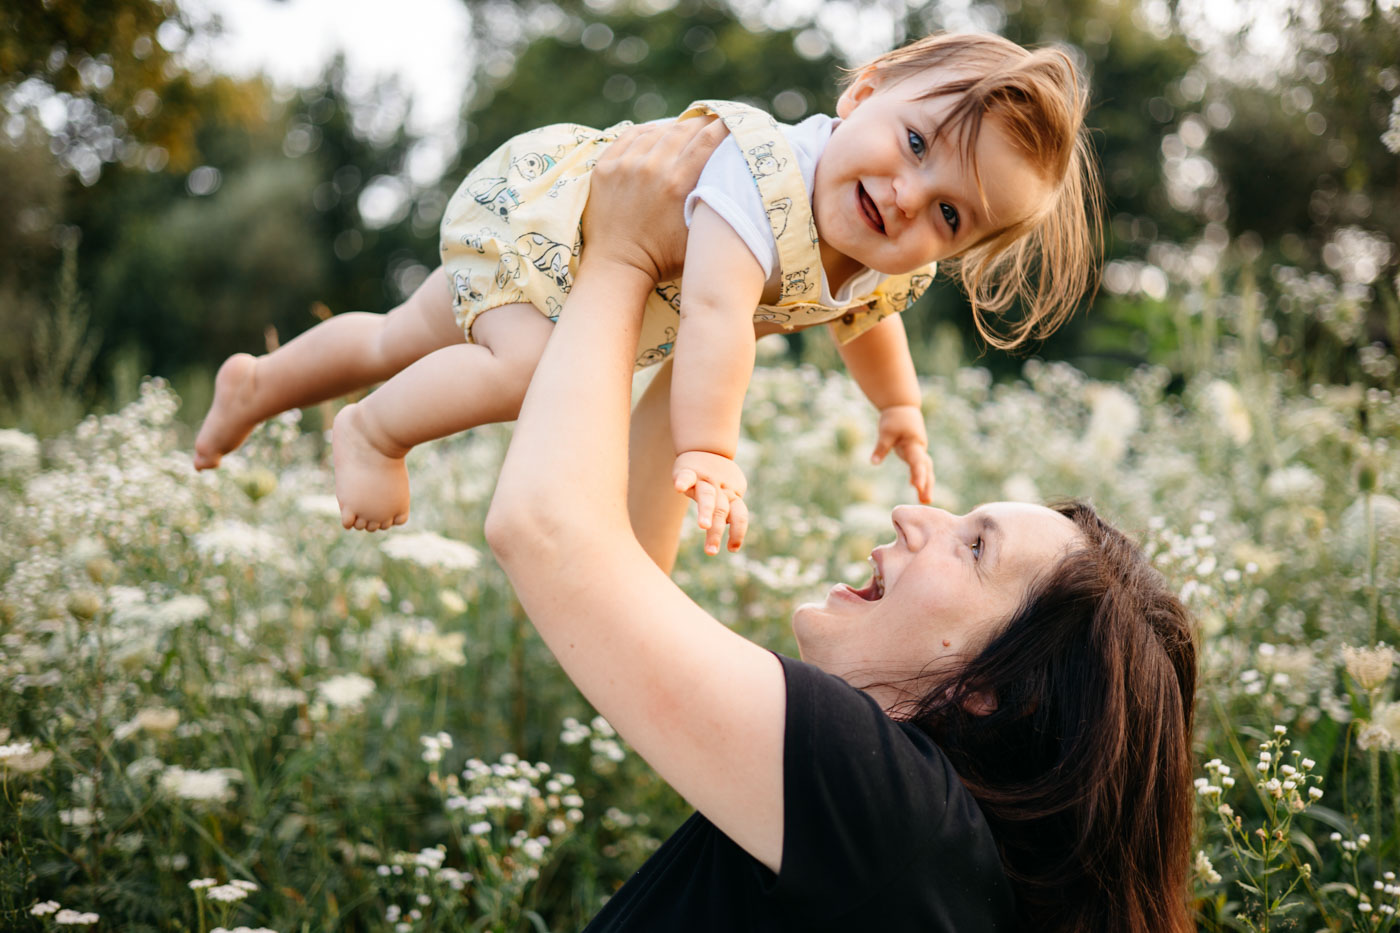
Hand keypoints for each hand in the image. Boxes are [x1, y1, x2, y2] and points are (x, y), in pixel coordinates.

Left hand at [581, 116, 728, 283]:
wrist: (616, 268)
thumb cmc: (662, 260)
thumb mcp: (697, 237)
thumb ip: (714, 209)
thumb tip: (735, 184)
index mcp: (677, 184)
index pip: (706, 142)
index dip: (722, 127)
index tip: (732, 121)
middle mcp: (651, 168)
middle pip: (682, 131)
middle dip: (700, 123)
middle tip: (712, 121)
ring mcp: (624, 166)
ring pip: (656, 132)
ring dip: (674, 128)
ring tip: (685, 128)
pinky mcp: (605, 168)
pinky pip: (629, 136)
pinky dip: (646, 131)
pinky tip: (656, 132)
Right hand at [672, 450, 748, 554]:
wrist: (708, 447)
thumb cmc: (718, 480)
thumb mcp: (728, 494)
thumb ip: (730, 514)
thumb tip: (735, 542)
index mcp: (731, 496)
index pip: (739, 515)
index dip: (738, 531)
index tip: (732, 549)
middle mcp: (719, 489)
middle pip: (721, 511)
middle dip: (716, 531)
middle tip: (711, 552)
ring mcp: (704, 480)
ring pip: (707, 496)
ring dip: (705, 511)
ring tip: (703, 526)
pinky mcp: (688, 471)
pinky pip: (686, 476)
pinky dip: (683, 481)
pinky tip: (678, 488)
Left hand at [871, 405, 933, 503]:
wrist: (903, 407)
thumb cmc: (894, 418)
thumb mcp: (886, 431)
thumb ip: (881, 448)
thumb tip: (873, 463)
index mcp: (914, 444)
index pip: (917, 462)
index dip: (918, 475)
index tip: (917, 487)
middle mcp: (919, 449)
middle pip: (926, 469)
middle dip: (927, 485)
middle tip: (926, 501)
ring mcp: (918, 451)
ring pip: (925, 469)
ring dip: (926, 484)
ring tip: (925, 501)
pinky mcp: (914, 452)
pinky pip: (920, 467)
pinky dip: (920, 477)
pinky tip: (916, 488)